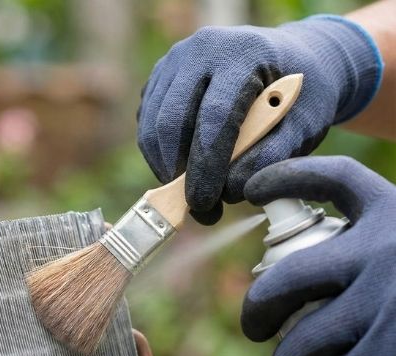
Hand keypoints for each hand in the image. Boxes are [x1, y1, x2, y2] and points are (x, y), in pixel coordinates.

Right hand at [137, 17, 382, 224]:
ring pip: (153, 128)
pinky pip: (147, 127)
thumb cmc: (300, 98)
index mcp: (241, 54)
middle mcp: (200, 51)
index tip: (205, 204)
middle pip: (171, 122)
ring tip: (194, 194)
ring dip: (166, 169)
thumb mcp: (304, 126)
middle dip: (179, 174)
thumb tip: (232, 190)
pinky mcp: (158, 81)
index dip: (205, 167)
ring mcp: (173, 63)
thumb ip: (272, 158)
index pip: (213, 117)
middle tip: (199, 208)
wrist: (289, 63)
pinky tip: (185, 171)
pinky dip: (161, 157)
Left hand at [241, 156, 395, 355]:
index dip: (284, 177)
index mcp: (394, 211)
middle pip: (286, 280)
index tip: (251, 190)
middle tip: (256, 327)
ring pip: (303, 341)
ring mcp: (388, 305)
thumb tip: (332, 263)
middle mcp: (382, 252)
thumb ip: (384, 239)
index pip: (330, 178)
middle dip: (258, 310)